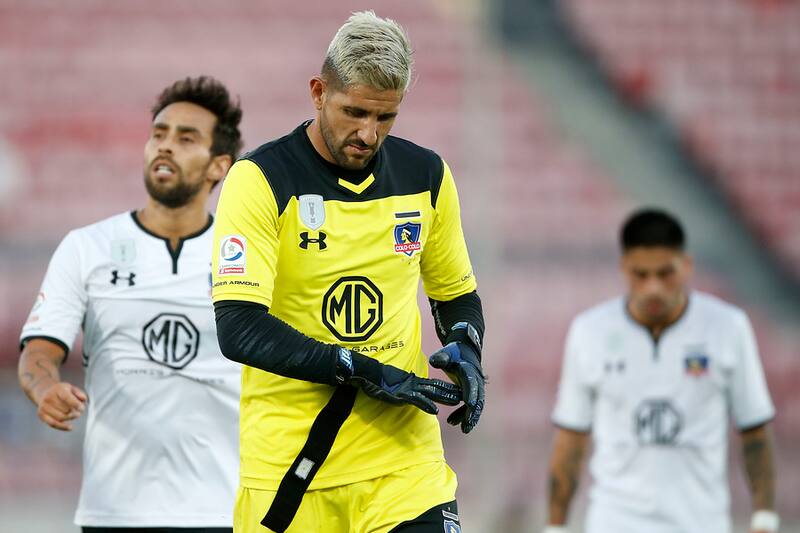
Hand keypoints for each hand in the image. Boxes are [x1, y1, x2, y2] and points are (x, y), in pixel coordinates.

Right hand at [36, 382, 86, 430]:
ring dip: (70, 418)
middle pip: (65, 409)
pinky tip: (70, 427)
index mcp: (58, 389)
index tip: (82, 409)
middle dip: (74, 412)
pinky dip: (62, 427)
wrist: (44, 392)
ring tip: (75, 415)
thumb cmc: (61, 391)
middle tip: (79, 411)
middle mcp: (49, 398)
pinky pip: (52, 423)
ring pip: (60, 417)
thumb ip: (79, 393)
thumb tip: (84, 400)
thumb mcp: (71, 388)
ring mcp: (44, 407)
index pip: (67, 397)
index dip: (75, 404)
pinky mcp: (41, 414)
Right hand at [339, 349, 461, 413]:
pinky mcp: (401, 394)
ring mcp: (408, 389)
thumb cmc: (378, 380)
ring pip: (430, 393)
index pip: (434, 384)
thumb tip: (412, 392)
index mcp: (413, 382)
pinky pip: (415, 400)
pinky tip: (434, 410)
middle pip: (436, 388)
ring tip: (457, 401)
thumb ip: (405, 387)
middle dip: (450, 392)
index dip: (447, 387)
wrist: (366, 373)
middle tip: (466, 395)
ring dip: (443, 397)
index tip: (460, 390)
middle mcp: (413, 384)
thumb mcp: (395, 385)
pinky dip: (425, 405)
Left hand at [429, 342, 485, 432]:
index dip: (471, 393)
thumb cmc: (453, 354)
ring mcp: (477, 388)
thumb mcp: (446, 353)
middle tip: (467, 426)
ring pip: (477, 406)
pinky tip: (452, 422)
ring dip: (470, 417)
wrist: (465, 353)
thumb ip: (441, 357)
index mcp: (469, 371)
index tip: (470, 404)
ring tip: (463, 429)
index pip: (471, 383)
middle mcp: (476, 381)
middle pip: (478, 399)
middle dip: (473, 413)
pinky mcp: (473, 393)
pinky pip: (470, 407)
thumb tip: (435, 361)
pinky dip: (464, 415)